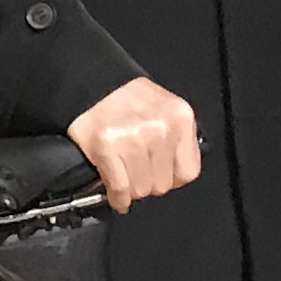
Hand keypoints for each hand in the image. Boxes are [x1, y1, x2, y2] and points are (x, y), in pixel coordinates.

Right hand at [68, 78, 200, 208]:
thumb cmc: (128, 98)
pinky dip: (117, 197)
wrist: (92, 83)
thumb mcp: (166, 110)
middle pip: (163, 184)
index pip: (188, 172)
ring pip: (141, 189)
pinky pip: (120, 188)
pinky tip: (116, 195)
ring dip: (131, 189)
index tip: (160, 176)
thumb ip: (176, 140)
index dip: (172, 178)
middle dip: (149, 184)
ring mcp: (134, 139)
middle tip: (137, 174)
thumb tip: (174, 174)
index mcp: (180, 118)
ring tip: (125, 177)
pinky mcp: (107, 147)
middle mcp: (161, 129)